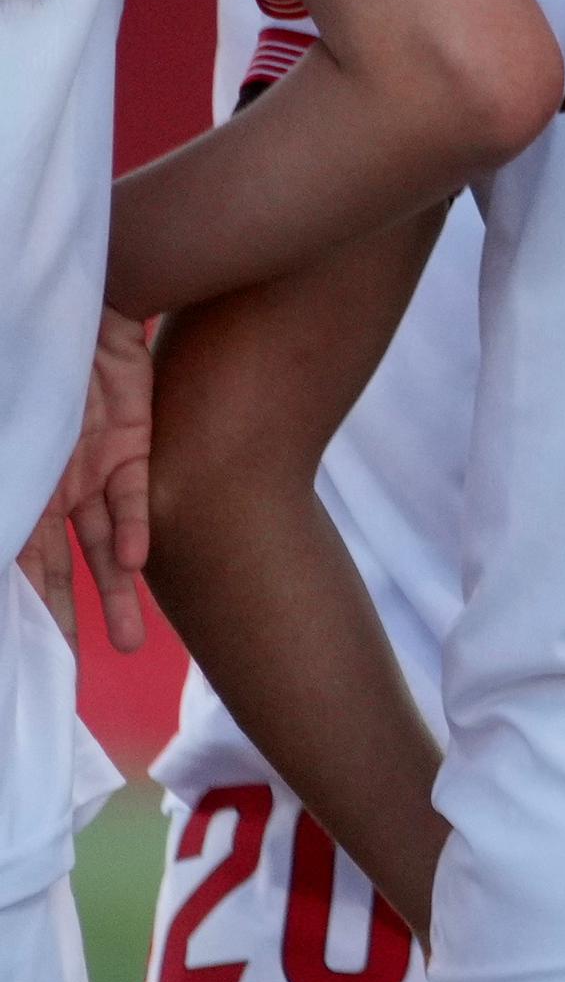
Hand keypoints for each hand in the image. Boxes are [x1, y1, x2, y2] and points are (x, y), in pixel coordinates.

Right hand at [19, 310, 153, 653]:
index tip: (24, 653)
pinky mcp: (131, 446)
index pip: (14, 564)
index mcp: (17, 489)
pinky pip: (132, 498)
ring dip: (115, 595)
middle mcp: (51, 490)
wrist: (75, 306)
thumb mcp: (15, 431)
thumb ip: (16, 489)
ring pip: (103, 547)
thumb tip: (3, 543)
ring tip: (128, 645)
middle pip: (56, 571)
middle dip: (64, 621)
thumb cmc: (23, 363)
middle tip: (74, 675)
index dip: (21, 605)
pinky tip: (134, 563)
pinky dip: (131, 530)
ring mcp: (91, 471)